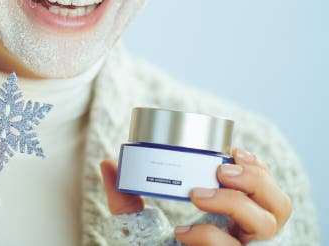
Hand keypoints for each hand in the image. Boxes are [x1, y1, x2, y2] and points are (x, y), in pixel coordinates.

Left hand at [100, 147, 292, 244]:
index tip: (234, 150)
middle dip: (255, 180)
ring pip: (267, 226)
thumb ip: (125, 197)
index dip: (259, 168)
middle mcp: (247, 240)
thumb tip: (107, 164)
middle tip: (219, 171)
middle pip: (279, 206)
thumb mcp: (141, 223)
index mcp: (236, 222)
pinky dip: (209, 237)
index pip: (267, 191)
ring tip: (198, 196)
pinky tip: (184, 232)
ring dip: (236, 203)